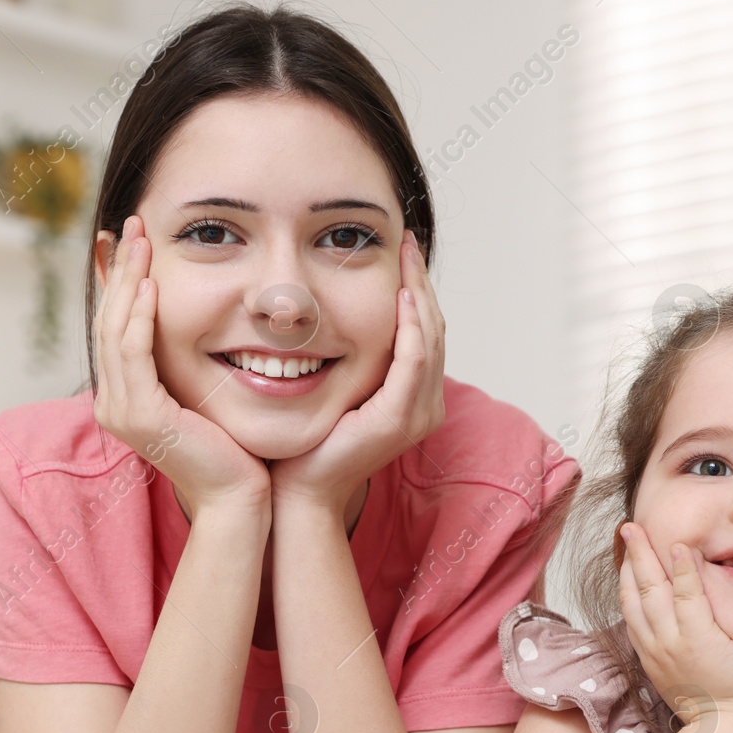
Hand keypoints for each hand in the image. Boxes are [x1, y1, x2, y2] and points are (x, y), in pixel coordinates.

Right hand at [92, 216, 269, 515]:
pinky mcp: (140, 416)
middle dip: (123, 269)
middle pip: (108, 320)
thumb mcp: (206, 395)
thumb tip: (204, 325)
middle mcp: (113, 402)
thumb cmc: (235, 452)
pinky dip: (140, 318)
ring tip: (141, 240)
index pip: (116, 326)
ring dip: (129, 281)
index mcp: (125, 396)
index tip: (137, 239)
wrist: (239, 500)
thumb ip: (192, 365)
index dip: (123, 280)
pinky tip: (152, 287)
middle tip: (135, 224)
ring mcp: (121, 410)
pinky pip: (133, 354)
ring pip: (115, 330)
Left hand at [269, 231, 444, 514]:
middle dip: (421, 282)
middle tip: (408, 241)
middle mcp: (425, 405)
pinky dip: (410, 325)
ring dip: (419, 293)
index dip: (417, 290)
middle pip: (433, 329)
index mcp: (413, 397)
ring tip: (407, 256)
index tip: (402, 251)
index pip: (424, 332)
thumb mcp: (335, 388)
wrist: (299, 491)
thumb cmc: (308, 443)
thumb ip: (347, 357)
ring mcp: (417, 414)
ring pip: (429, 338)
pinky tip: (400, 294)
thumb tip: (331, 314)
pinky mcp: (399, 419)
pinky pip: (413, 360)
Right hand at [617, 522, 732, 725]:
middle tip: (627, 528)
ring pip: (653, 589)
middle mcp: (656, 644)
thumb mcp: (685, 673)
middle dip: (629, 557)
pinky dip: (683, 570)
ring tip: (640, 527)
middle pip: (634, 591)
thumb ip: (681, 646)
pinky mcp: (699, 639)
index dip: (628, 575)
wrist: (730, 731)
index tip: (629, 553)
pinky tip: (681, 547)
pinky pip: (688, 597)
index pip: (632, 605)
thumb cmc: (718, 705)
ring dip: (645, 555)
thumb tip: (685, 627)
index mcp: (652, 651)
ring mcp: (674, 641)